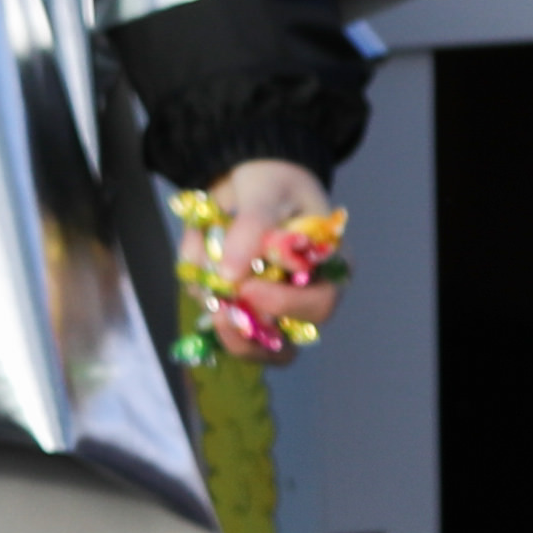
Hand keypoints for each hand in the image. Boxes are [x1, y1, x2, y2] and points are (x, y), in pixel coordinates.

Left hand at [196, 158, 343, 355]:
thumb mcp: (265, 189)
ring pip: (264, 351)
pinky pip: (232, 336)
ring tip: (211, 309)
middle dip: (253, 332)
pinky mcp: (247, 316)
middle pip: (294, 340)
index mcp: (329, 264)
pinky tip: (203, 288)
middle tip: (221, 309)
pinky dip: (211, 321)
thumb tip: (229, 275)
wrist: (246, 183)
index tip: (247, 287)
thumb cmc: (272, 182)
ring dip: (233, 338)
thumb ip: (252, 226)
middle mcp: (309, 295)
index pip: (322, 301)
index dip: (286, 305)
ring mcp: (278, 311)